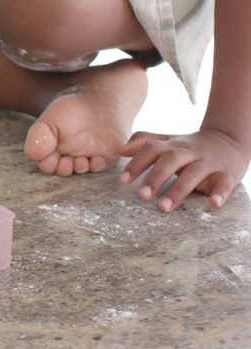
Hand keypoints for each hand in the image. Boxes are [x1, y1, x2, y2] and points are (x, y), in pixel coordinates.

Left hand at [119, 128, 247, 211]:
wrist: (228, 141)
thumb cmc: (188, 147)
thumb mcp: (166, 141)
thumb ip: (143, 142)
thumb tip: (120, 150)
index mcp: (171, 145)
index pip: (151, 149)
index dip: (137, 164)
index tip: (124, 180)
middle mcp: (189, 152)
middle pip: (171, 160)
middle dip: (156, 177)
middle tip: (142, 196)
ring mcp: (208, 162)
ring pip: (194, 173)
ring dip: (178, 190)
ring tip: (163, 207)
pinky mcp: (226, 174)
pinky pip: (224, 182)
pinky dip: (220, 192)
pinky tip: (214, 204)